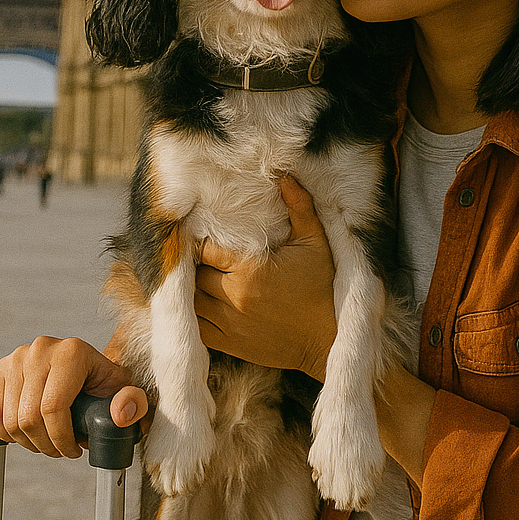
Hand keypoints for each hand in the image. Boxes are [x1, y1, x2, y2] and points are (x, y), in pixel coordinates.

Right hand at [0, 334, 148, 458]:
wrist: (88, 370)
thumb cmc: (107, 386)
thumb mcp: (126, 393)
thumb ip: (133, 403)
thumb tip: (120, 414)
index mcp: (72, 352)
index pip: (53, 408)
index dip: (60, 439)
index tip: (74, 451)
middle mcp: (41, 349)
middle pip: (29, 417)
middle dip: (45, 444)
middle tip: (60, 451)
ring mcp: (18, 357)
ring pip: (10, 419)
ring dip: (27, 442)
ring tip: (47, 443)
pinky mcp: (2, 367)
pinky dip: (6, 433)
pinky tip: (25, 436)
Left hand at [195, 175, 336, 381]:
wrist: (328, 339)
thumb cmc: (324, 288)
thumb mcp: (316, 243)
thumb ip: (299, 207)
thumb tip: (284, 176)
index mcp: (250, 269)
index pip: (206, 249)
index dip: (202, 241)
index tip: (206, 234)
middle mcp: (233, 297)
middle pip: (195, 274)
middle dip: (196, 264)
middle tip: (200, 254)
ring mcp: (229, 323)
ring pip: (190, 301)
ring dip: (192, 288)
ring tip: (198, 276)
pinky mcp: (230, 343)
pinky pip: (197, 328)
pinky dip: (194, 314)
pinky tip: (200, 302)